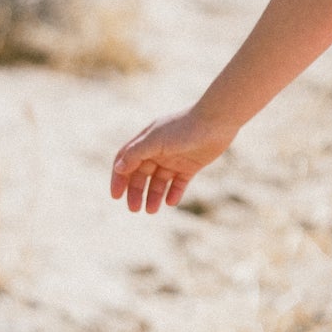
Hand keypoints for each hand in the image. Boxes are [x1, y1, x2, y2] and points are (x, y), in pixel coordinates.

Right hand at [110, 108, 229, 213]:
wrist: (215, 121)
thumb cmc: (183, 127)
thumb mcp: (155, 141)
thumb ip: (136, 154)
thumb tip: (119, 168)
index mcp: (146, 141)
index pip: (126, 161)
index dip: (119, 179)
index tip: (116, 197)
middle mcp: (158, 150)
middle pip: (141, 175)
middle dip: (136, 192)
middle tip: (134, 209)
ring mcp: (174, 159)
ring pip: (159, 182)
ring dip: (154, 196)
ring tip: (151, 210)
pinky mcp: (191, 165)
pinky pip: (179, 183)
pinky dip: (174, 193)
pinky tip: (170, 202)